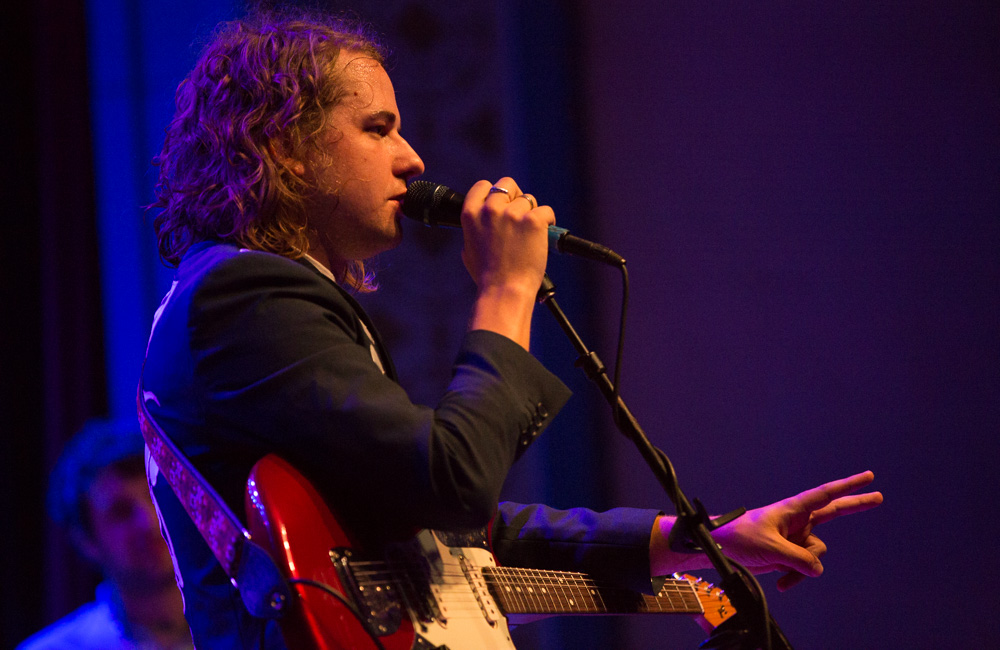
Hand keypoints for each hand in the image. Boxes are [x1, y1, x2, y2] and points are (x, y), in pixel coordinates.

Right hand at [461, 177, 553, 294]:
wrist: (504, 290)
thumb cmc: (487, 276)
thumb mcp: (469, 248)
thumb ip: (475, 228)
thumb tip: (483, 220)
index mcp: (470, 214)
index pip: (483, 186)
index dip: (494, 192)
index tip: (503, 201)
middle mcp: (490, 210)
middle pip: (507, 184)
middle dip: (515, 196)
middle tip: (521, 213)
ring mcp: (512, 214)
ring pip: (529, 200)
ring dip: (532, 214)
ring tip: (530, 235)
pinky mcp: (533, 221)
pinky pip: (546, 211)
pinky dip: (548, 221)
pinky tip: (544, 235)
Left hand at [711, 470, 882, 590]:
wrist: (717, 550)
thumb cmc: (738, 538)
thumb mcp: (770, 548)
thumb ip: (798, 559)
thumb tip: (817, 570)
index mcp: (791, 509)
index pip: (825, 495)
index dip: (848, 486)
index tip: (868, 477)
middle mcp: (797, 521)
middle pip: (832, 513)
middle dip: (855, 505)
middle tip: (878, 496)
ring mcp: (794, 538)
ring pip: (815, 555)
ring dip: (802, 569)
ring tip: (782, 574)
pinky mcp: (788, 554)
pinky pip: (804, 568)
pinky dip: (796, 576)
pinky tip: (782, 583)